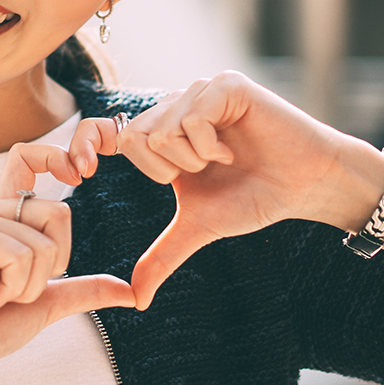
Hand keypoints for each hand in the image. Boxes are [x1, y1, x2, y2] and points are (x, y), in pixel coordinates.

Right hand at [0, 165, 136, 384]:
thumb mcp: (43, 305)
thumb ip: (81, 291)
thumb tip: (132, 292)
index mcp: (2, 217)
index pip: (27, 158)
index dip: (56, 156)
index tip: (79, 176)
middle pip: (59, 213)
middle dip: (54, 266)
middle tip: (17, 290)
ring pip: (43, 240)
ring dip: (31, 286)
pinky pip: (21, 253)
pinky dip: (16, 287)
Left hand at [8, 74, 383, 308]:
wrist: (305, 186)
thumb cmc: (255, 198)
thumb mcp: (199, 228)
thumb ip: (163, 254)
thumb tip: (136, 299)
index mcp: (163, 132)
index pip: (108, 130)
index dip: (84, 144)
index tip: (78, 174)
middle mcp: (177, 105)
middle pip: (132, 136)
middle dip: (165, 169)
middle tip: (201, 173)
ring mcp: (200, 92)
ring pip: (160, 128)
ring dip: (192, 158)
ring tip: (224, 160)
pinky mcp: (226, 85)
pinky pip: (193, 116)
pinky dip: (210, 144)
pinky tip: (234, 150)